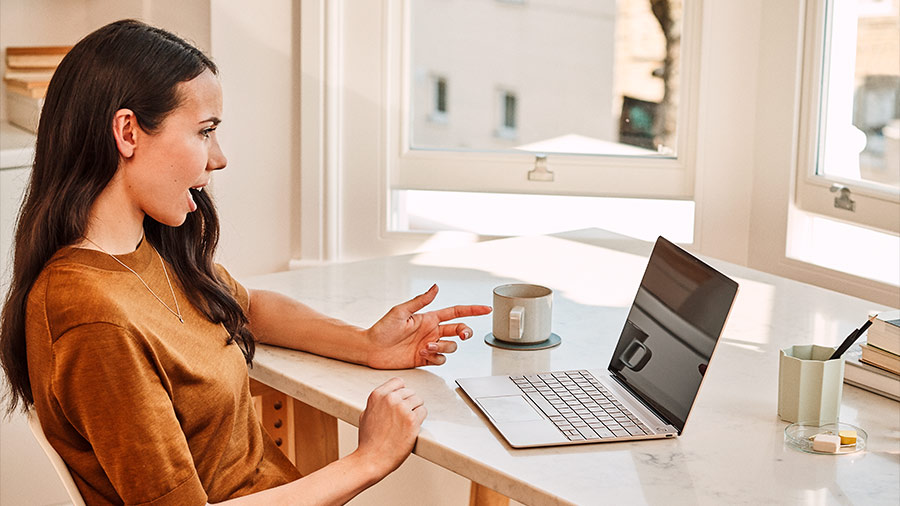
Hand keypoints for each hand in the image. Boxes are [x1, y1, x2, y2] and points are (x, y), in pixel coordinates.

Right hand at [355, 378, 425, 476]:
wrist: (372, 459)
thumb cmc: (369, 441)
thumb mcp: (366, 414)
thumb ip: (377, 403)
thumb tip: (387, 397)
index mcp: (377, 395)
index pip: (398, 382)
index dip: (401, 392)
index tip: (401, 400)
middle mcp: (390, 399)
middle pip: (410, 392)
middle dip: (409, 403)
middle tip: (404, 416)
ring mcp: (402, 408)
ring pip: (419, 400)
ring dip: (416, 410)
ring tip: (407, 422)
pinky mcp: (412, 420)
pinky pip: (423, 411)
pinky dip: (420, 419)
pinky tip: (412, 427)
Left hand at [366, 284, 490, 368]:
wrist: (371, 349)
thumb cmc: (382, 329)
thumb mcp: (401, 311)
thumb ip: (420, 301)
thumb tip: (435, 287)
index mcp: (428, 318)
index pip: (456, 312)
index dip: (472, 310)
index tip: (486, 309)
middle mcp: (431, 331)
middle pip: (458, 331)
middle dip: (465, 332)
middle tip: (463, 335)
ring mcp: (429, 346)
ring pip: (451, 347)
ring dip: (443, 347)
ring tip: (427, 347)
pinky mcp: (424, 359)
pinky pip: (440, 360)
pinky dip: (436, 358)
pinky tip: (424, 354)